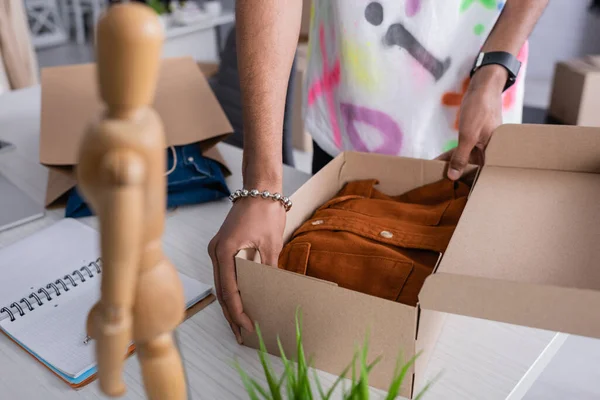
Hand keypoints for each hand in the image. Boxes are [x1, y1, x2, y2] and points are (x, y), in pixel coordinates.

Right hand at [208, 198, 285, 343]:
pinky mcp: (223, 247)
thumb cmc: (265, 211)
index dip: (238, 310)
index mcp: (225, 251)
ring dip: (230, 304)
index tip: (247, 325)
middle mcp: (216, 251)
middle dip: (231, 314)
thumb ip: (268, 268)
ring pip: (221, 284)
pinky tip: (238, 302)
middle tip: (241, 334)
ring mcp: (217, 249)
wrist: (260, 188)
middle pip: (221, 291)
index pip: (229, 289)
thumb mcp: (271, 243)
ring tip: (238, 325)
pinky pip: (224, 274)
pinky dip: (230, 290)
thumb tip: (271, 291)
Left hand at [438, 65, 506, 179]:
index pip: (484, 175)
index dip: (471, 185)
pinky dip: (451, 156)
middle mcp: (491, 152)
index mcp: (495, 153)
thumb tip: (453, 176)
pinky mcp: (474, 140)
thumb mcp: (468, 136)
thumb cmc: (480, 109)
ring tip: (436, 176)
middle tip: (442, 188)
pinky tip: (437, 162)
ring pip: (466, 161)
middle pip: (474, 170)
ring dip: (452, 167)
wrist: (482, 88)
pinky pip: (462, 152)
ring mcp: (482, 146)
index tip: (457, 195)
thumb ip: (461, 157)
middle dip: (459, 178)